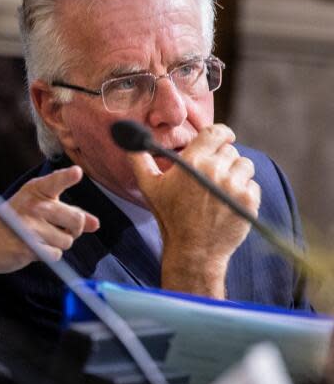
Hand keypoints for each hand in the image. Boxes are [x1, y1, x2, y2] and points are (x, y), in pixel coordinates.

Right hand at [0, 165, 99, 291]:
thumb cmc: (15, 222)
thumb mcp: (38, 209)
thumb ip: (67, 213)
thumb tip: (95, 224)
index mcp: (36, 190)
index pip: (55, 181)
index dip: (67, 177)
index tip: (77, 172)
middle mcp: (34, 206)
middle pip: (75, 220)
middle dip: (73, 230)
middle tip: (59, 230)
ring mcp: (30, 226)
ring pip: (67, 241)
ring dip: (58, 244)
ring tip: (39, 238)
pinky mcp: (28, 246)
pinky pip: (56, 254)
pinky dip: (48, 255)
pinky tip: (34, 248)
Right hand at [128, 124, 260, 297]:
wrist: (193, 250)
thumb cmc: (170, 217)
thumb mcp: (148, 187)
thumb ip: (139, 159)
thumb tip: (130, 141)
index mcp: (192, 162)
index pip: (215, 132)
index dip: (222, 133)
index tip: (224, 138)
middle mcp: (214, 170)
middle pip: (230, 150)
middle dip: (223, 160)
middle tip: (212, 178)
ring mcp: (234, 185)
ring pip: (245, 165)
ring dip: (236, 174)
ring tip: (221, 191)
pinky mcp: (248, 200)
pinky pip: (253, 184)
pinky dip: (244, 192)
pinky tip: (228, 204)